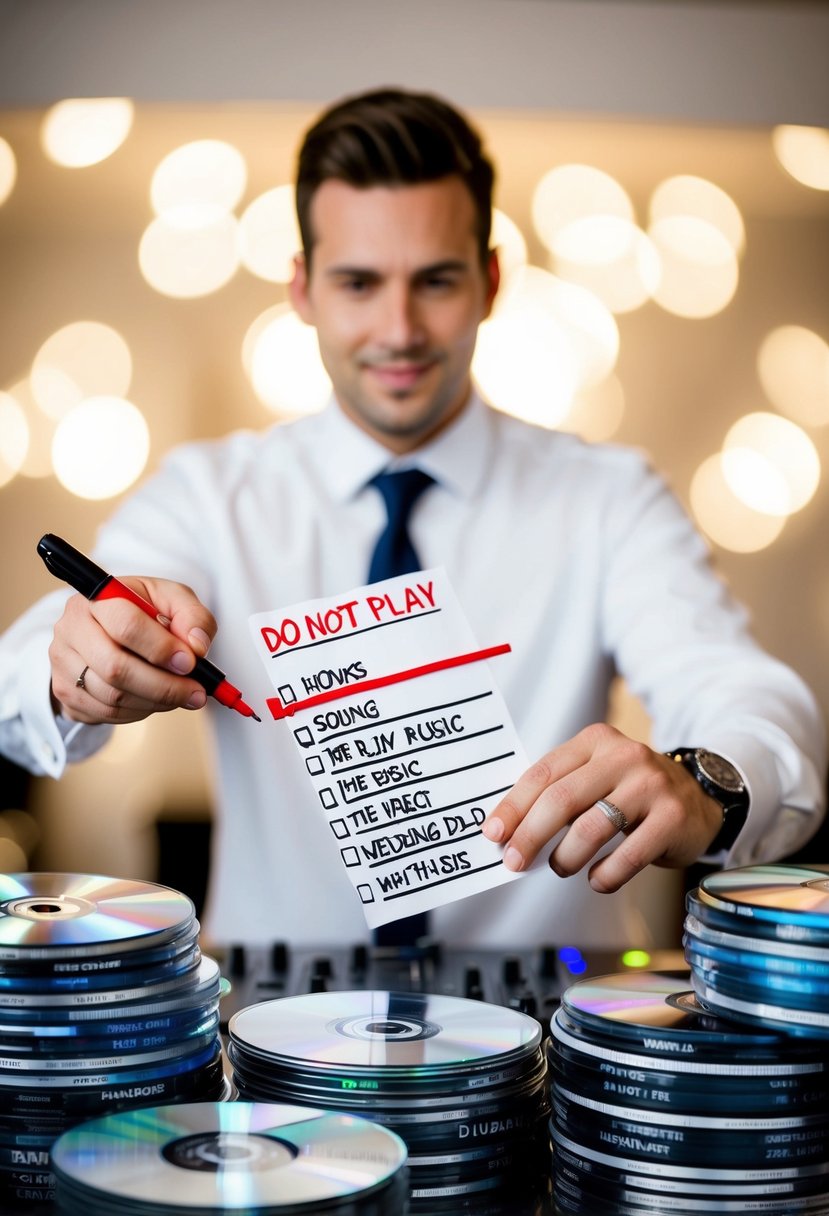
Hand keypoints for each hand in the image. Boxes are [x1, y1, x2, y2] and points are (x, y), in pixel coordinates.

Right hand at [48, 578, 217, 724]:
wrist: (107, 630)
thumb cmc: (144, 612)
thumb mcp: (173, 600)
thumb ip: (194, 616)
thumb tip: (197, 647)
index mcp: (98, 598)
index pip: (126, 625)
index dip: (161, 648)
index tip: (190, 662)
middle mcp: (72, 628)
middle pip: (116, 667)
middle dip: (164, 685)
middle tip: (196, 692)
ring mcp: (63, 662)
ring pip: (112, 696)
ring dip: (156, 701)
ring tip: (181, 695)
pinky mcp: (64, 691)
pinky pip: (106, 713)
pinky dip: (139, 711)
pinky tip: (155, 700)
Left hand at [482, 723, 723, 891]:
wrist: (701, 796)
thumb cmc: (632, 791)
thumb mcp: (597, 775)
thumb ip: (559, 791)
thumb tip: (509, 830)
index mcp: (596, 740)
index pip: (543, 773)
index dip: (513, 807)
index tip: (493, 834)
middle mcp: (624, 756)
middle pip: (562, 800)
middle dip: (531, 836)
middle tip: (515, 862)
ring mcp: (651, 785)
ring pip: (592, 829)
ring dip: (566, 857)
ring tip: (560, 867)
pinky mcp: (673, 817)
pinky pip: (628, 855)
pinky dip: (605, 875)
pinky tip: (596, 879)